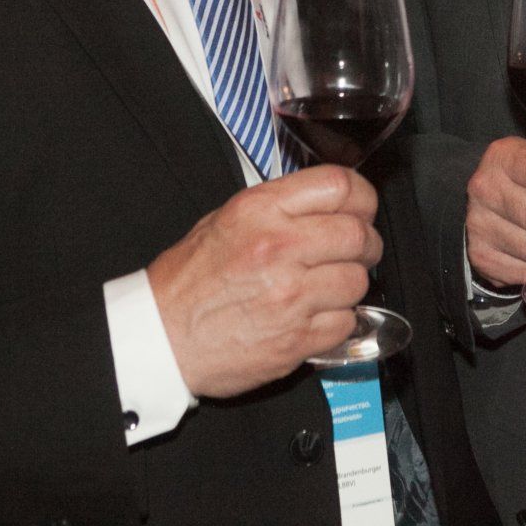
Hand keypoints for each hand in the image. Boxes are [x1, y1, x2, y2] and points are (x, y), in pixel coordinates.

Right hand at [147, 165, 382, 397]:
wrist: (161, 338)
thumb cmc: (189, 281)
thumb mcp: (226, 219)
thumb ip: (280, 207)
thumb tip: (328, 203)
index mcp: (261, 211)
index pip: (340, 186)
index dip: (362, 197)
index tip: (362, 208)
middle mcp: (279, 248)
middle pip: (358, 234)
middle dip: (365, 242)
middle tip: (356, 250)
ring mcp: (290, 296)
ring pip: (358, 281)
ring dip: (350, 284)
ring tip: (327, 286)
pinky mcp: (296, 339)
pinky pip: (346, 323)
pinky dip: (338, 321)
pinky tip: (315, 315)